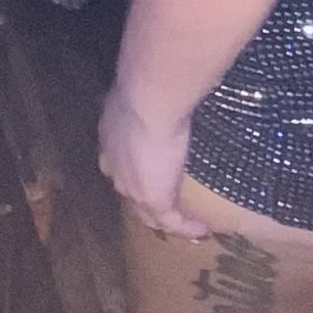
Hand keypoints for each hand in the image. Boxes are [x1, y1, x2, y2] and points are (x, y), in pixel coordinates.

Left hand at [98, 85, 203, 235]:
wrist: (148, 102)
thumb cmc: (146, 87)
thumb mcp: (139, 88)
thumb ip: (144, 92)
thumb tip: (156, 81)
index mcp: (110, 138)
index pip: (119, 161)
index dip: (131, 169)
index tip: (145, 169)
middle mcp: (115, 167)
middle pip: (129, 191)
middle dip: (143, 200)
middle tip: (163, 205)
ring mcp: (133, 188)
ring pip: (147, 213)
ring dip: (164, 221)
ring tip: (183, 225)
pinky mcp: (156, 200)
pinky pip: (173, 222)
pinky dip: (187, 228)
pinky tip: (202, 230)